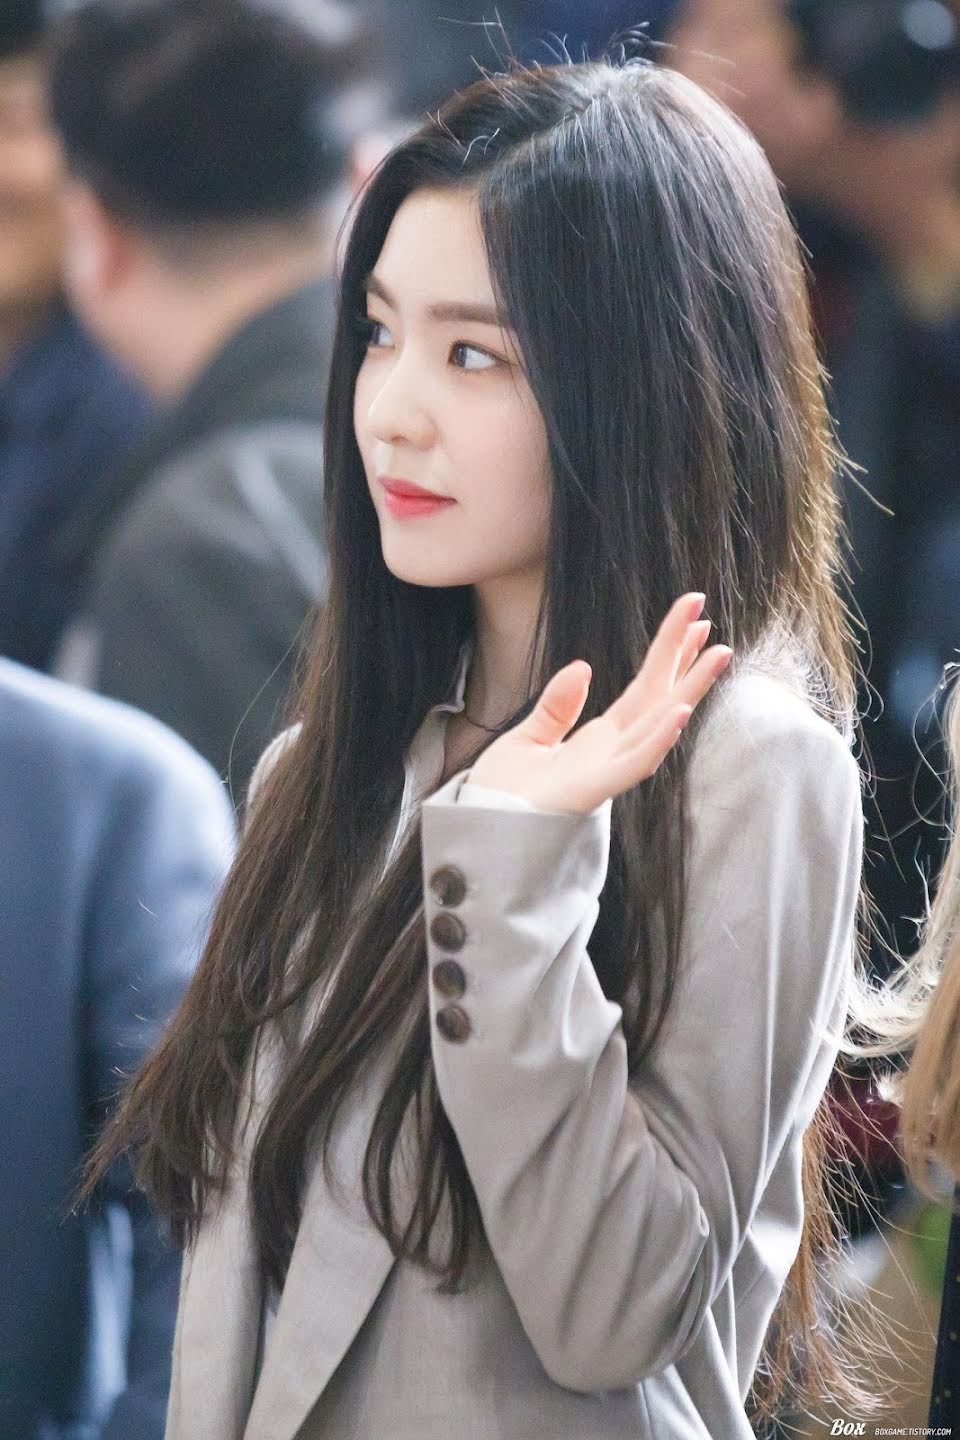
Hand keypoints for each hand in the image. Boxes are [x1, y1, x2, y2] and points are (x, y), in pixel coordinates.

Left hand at [466, 593, 732, 813]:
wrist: (480, 834)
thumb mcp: (527, 739)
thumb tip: (582, 666)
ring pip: (660, 723)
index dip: (668, 652)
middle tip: (711, 620)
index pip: (644, 687)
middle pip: (659, 697)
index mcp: (600, 738)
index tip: (691, 617)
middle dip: (686, 659)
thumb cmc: (503, 797)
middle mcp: (613, 751)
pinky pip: (636, 762)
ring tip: (718, 655)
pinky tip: (681, 709)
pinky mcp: (594, 790)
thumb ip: (557, 707)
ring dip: (691, 689)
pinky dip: (660, 737)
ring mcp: (608, 770)